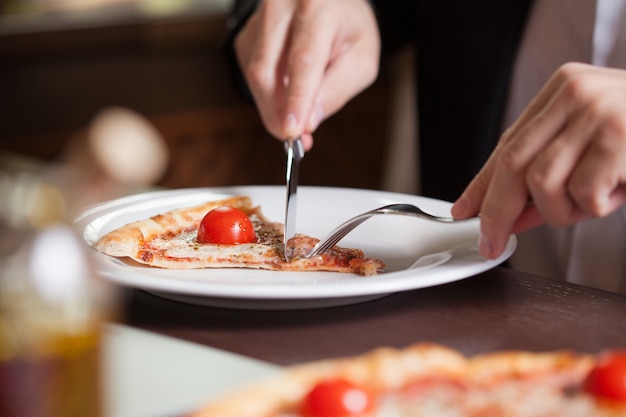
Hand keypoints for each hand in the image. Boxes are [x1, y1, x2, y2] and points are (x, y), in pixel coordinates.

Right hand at [234, 0, 379, 149]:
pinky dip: (269, 96)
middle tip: (294, 139)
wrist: (329, 4)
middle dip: (278, 113)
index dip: (296, 98)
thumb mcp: (361, 59)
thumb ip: (337, 90)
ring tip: (296, 114)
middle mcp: (282, 8)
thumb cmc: (347, 29)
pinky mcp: (247, 37)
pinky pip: (251, 76)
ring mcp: (259, 21)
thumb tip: (309, 121)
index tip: (292, 129)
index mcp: (317, 8)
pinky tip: (287, 91)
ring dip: (273, 107)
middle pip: (267, 71)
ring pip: (255, 77)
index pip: (303, 60)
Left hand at [451, 62, 625, 258]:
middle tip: (492, 242)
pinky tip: (620, 189)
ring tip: (595, 200)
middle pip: (512, 164)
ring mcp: (598, 112)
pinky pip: (584, 194)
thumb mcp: (591, 144)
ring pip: (543, 185)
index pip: (507, 143)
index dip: (481, 184)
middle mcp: (575, 93)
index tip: (465, 212)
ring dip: (562, 211)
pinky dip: (597, 207)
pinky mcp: (620, 137)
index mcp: (562, 88)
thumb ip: (547, 171)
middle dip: (497, 212)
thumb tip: (504, 214)